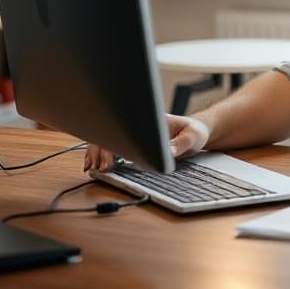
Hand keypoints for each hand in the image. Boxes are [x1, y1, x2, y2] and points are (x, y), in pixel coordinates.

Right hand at [82, 114, 210, 171]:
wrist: (196, 132)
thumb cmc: (194, 132)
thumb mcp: (193, 137)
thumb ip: (181, 144)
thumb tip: (167, 151)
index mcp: (151, 119)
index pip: (124, 126)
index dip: (113, 142)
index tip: (110, 159)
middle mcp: (138, 123)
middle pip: (111, 132)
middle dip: (101, 150)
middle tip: (102, 168)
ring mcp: (134, 132)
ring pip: (107, 138)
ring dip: (97, 153)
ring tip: (94, 169)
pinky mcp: (134, 140)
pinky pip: (112, 145)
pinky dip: (100, 154)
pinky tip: (94, 165)